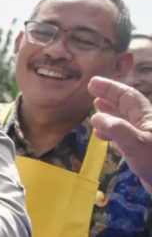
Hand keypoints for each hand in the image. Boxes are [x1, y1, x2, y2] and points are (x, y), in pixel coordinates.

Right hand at [89, 76, 151, 191]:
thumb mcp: (135, 143)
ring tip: (94, 113)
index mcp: (147, 117)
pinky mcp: (143, 153)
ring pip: (125, 122)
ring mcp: (145, 139)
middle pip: (126, 106)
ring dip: (109, 116)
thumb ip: (115, 128)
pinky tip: (104, 138)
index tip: (92, 83)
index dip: (110, 88)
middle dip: (109, 99)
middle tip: (91, 94)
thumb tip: (96, 116)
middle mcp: (146, 125)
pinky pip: (124, 137)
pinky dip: (112, 134)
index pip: (127, 96)